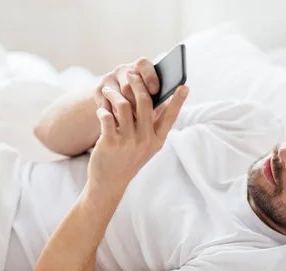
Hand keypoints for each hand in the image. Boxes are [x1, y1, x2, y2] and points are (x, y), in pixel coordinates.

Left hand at [88, 71, 188, 194]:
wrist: (109, 182)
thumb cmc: (128, 158)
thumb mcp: (146, 146)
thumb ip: (152, 126)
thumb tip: (159, 99)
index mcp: (157, 140)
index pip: (170, 116)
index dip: (178, 101)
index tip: (184, 86)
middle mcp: (145, 140)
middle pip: (145, 103)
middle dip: (138, 84)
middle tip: (130, 73)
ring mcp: (128, 142)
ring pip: (124, 106)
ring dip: (115, 94)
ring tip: (109, 90)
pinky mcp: (110, 143)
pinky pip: (106, 117)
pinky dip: (103, 110)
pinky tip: (101, 109)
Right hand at [94, 57, 168, 123]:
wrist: (119, 117)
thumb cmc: (146, 109)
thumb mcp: (156, 103)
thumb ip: (162, 99)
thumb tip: (167, 101)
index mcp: (141, 68)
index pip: (143, 64)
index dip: (149, 76)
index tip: (155, 91)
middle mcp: (124, 70)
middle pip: (129, 85)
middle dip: (137, 103)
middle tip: (144, 117)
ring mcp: (109, 79)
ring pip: (117, 97)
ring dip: (126, 113)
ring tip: (133, 124)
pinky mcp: (99, 91)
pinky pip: (105, 105)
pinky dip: (114, 117)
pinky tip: (120, 125)